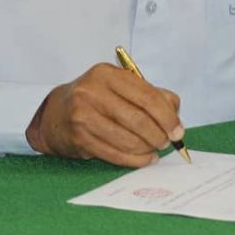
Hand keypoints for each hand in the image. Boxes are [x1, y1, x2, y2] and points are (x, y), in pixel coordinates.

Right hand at [24, 62, 182, 167]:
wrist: (56, 113)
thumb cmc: (97, 99)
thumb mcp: (120, 87)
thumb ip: (151, 94)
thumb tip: (175, 115)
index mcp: (106, 74)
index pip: (147, 96)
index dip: (167, 116)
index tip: (178, 130)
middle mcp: (91, 92)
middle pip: (139, 120)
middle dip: (159, 135)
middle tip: (167, 142)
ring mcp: (83, 116)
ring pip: (128, 140)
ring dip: (148, 149)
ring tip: (154, 149)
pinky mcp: (79, 138)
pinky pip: (115, 154)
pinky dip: (135, 160)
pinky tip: (143, 158)